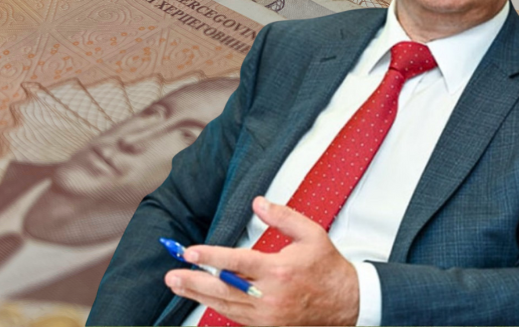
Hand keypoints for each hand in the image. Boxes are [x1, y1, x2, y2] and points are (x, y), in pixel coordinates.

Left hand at [164, 196, 359, 325]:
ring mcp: (267, 316)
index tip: (190, 252)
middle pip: (223, 289)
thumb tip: (258, 203)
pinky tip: (204, 297)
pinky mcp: (268, 326)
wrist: (347, 303)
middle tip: (171, 275)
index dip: (210, 258)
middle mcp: (269, 296)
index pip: (236, 263)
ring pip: (225, 306)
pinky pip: (236, 317)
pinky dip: (218, 306)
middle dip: (193, 281)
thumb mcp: (311, 234)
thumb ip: (282, 216)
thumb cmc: (328, 269)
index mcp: (279, 270)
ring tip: (179, 285)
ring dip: (199, 295)